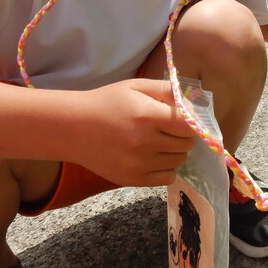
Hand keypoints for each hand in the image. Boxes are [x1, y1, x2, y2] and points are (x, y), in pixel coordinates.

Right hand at [77, 79, 195, 186]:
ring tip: (157, 141)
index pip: (189, 126)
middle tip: (168, 129)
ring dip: (174, 151)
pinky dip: (166, 168)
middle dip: (182, 135)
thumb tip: (193, 104)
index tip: (183, 119)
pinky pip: (167, 178)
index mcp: (147, 116)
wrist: (73, 128)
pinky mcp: (132, 179)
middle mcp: (145, 142)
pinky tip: (153, 157)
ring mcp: (138, 164)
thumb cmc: (107, 103)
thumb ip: (167, 91)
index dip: (191, 122)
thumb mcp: (136, 87)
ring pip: (179, 161)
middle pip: (186, 144)